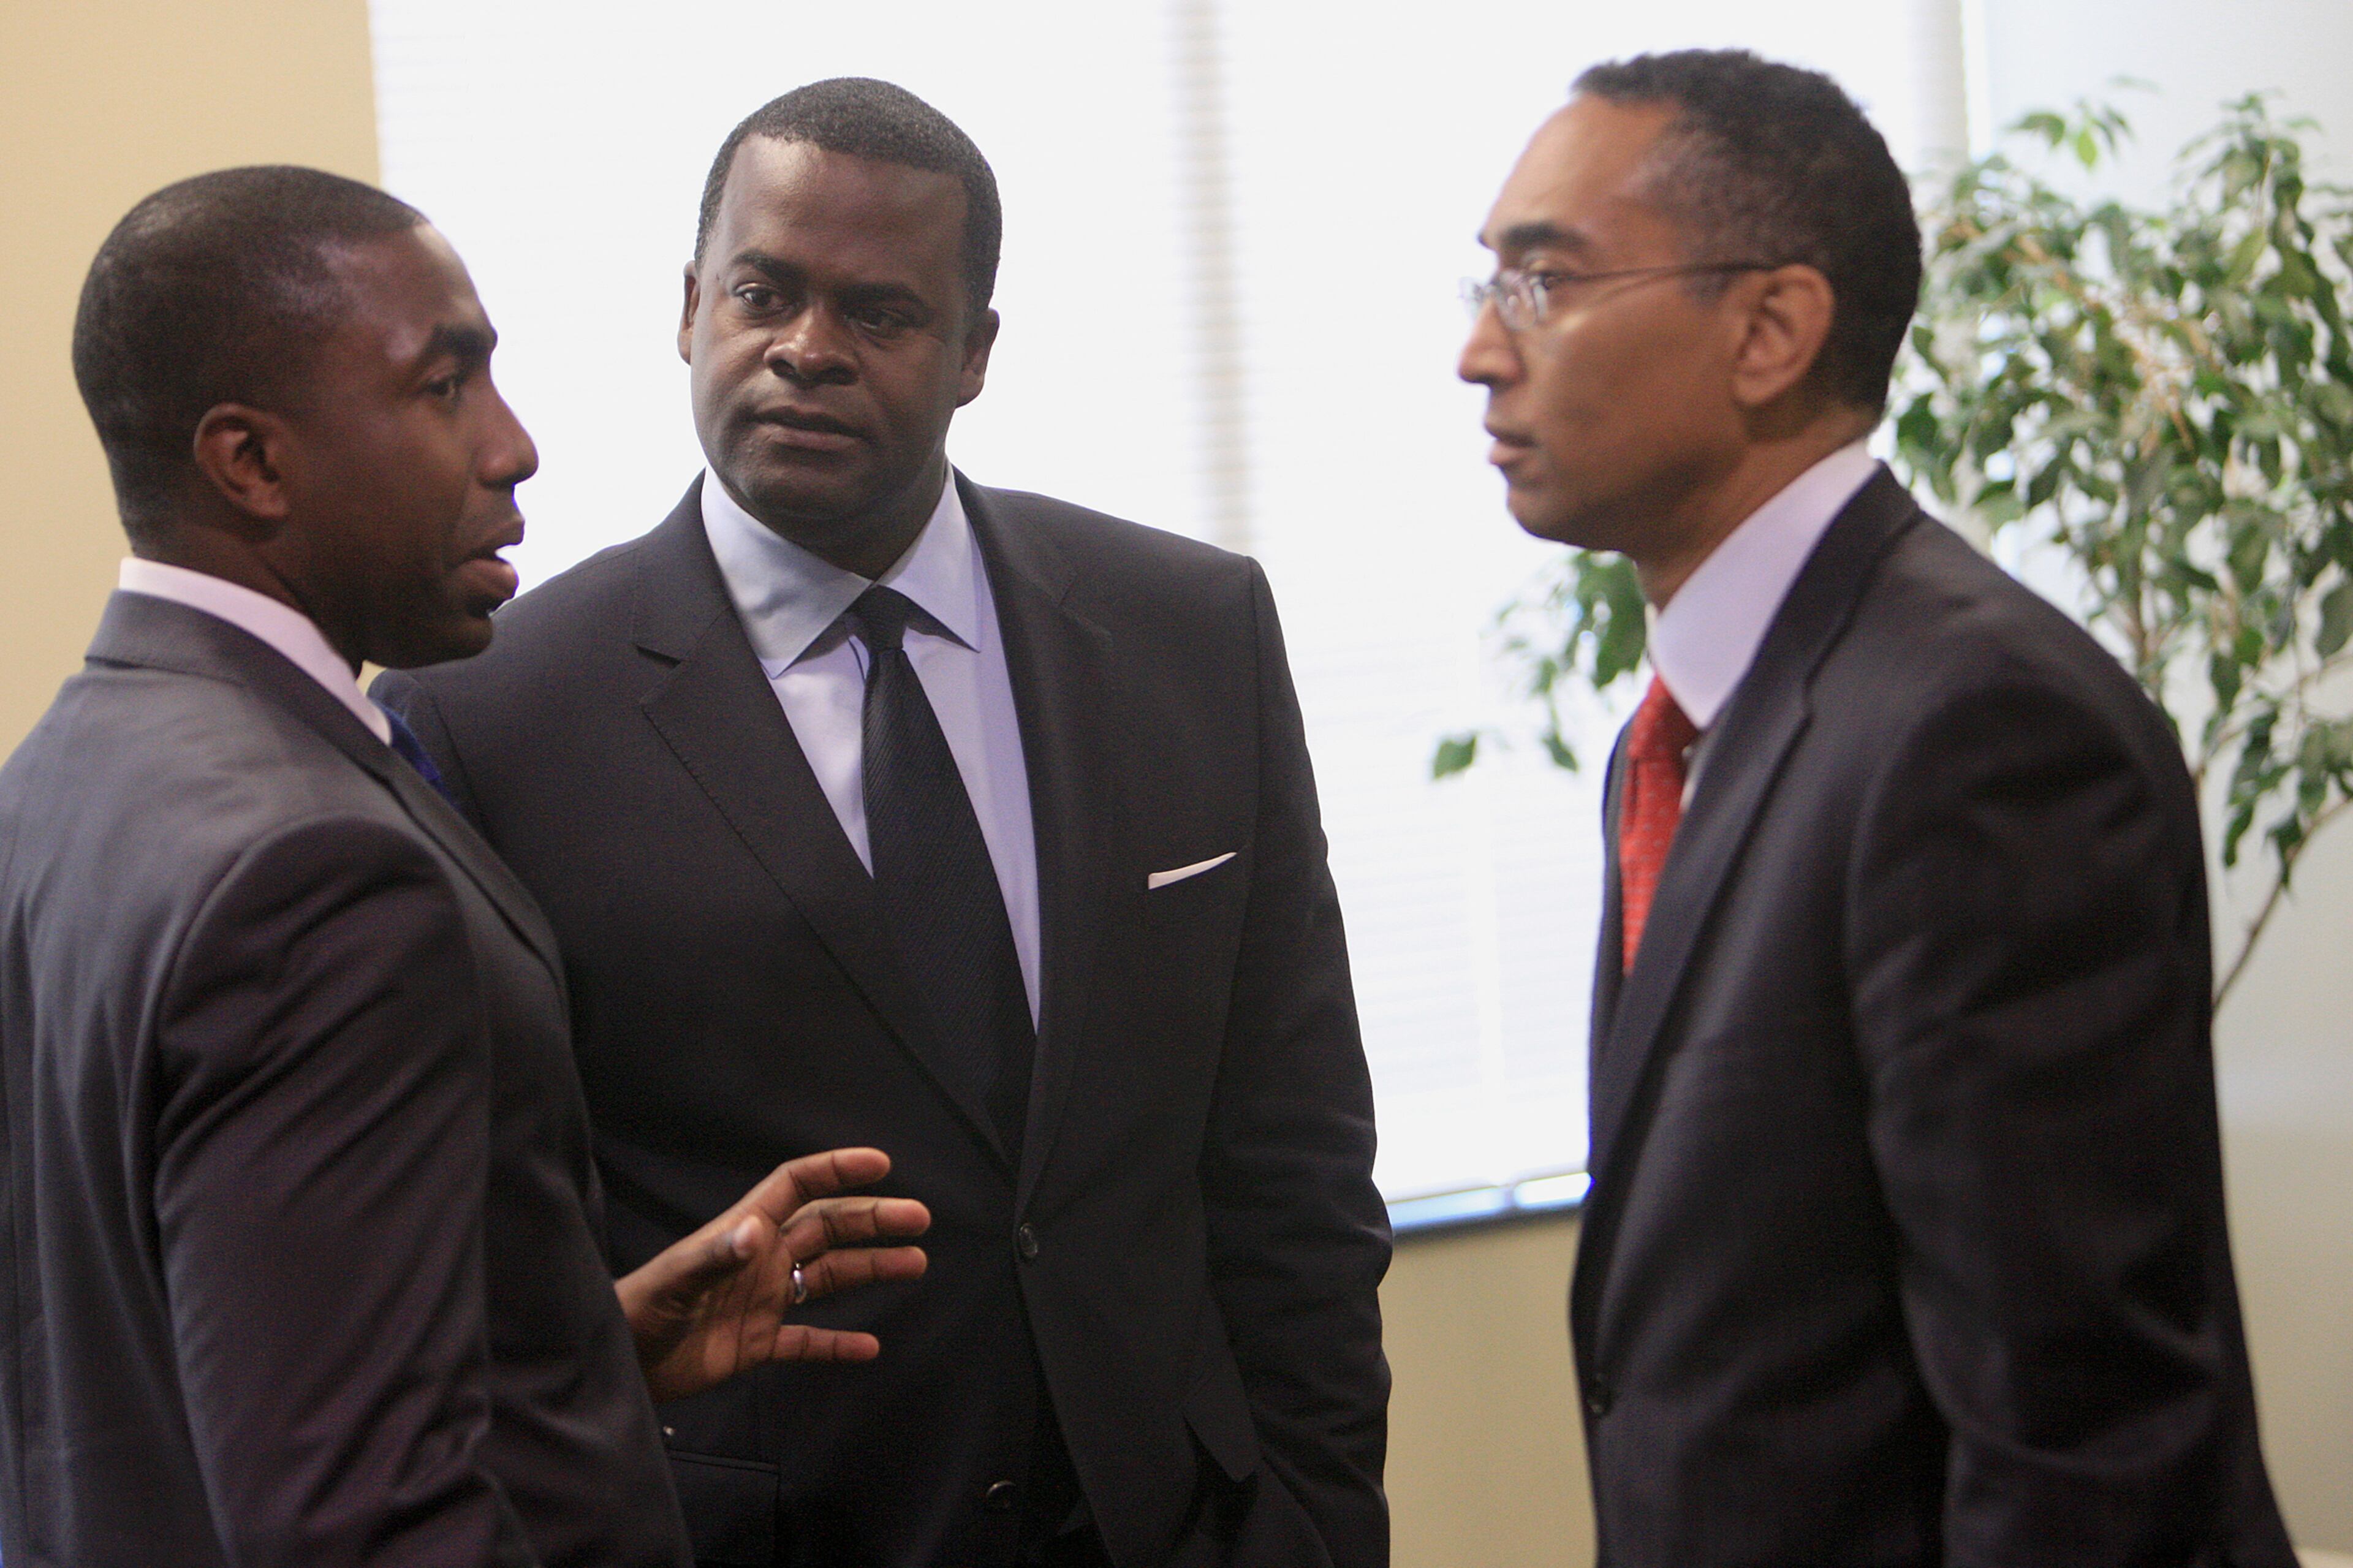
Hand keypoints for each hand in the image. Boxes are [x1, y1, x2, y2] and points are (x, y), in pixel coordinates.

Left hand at [615, 1147, 928, 1402]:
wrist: (618, 1363)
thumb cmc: (637, 1311)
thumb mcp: (674, 1280)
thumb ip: (715, 1255)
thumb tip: (756, 1231)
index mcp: (745, 1233)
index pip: (797, 1187)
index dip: (836, 1170)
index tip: (879, 1164)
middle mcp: (762, 1259)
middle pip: (827, 1228)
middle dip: (873, 1220)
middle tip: (918, 1219)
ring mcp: (762, 1299)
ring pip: (828, 1277)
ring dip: (871, 1268)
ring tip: (914, 1263)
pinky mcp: (757, 1341)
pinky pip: (807, 1338)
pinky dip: (838, 1342)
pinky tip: (869, 1346)